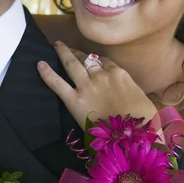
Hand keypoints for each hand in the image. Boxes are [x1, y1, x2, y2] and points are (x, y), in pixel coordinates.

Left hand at [37, 41, 156, 130]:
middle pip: (87, 59)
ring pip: (72, 64)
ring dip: (63, 52)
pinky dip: (47, 73)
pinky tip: (39, 64)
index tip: (92, 61)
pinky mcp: (74, 100)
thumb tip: (131, 96)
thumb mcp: (144, 101)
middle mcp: (102, 75)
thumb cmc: (144, 122)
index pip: (105, 62)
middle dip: (78, 52)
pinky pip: (58, 84)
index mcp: (120, 74)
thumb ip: (133, 92)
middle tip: (69, 47)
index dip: (97, 61)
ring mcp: (87, 86)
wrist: (133, 137)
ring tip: (57, 45)